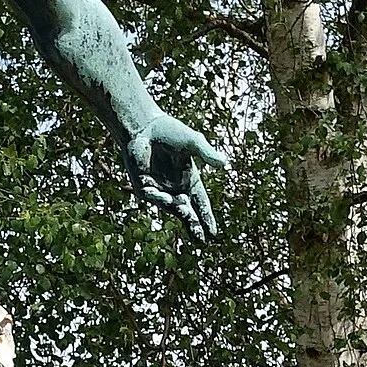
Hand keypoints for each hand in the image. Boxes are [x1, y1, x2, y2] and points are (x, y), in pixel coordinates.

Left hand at [124, 104, 225, 239]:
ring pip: (171, 207)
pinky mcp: (143, 187)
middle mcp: (176, 188)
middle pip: (187, 212)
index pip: (201, 203)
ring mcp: (159, 189)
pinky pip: (153, 197)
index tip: (213, 233)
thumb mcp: (193, 142)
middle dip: (194, 225)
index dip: (207, 217)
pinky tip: (167, 198)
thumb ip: (206, 153)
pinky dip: (160, 199)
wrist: (145, 127)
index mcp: (190, 180)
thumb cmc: (170, 131)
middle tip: (201, 239)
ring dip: (179, 212)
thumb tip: (224, 164)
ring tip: (188, 215)